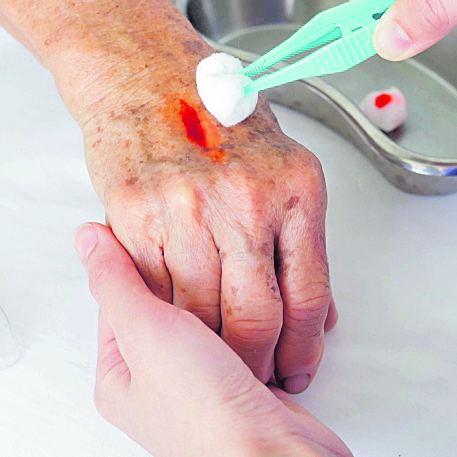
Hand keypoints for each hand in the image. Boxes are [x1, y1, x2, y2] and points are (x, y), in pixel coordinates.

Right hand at [67, 28, 335, 392]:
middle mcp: (246, 200)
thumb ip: (299, 241)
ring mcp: (188, 209)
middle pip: (258, 318)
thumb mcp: (282, 167)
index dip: (305, 348)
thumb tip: (319, 314)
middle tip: (259, 379)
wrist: (146, 77)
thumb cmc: (216, 119)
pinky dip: (166, 321)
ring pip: (204, 315)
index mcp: (295, 189)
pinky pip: (156, 292)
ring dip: (212, 353)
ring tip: (219, 366)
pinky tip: (176, 331)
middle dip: (260, 365)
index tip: (299, 369)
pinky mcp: (137, 217)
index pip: (308, 294)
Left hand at [74, 223, 356, 456]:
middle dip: (189, 275)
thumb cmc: (208, 417)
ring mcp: (203, 385)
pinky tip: (263, 301)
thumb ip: (118, 279)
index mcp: (119, 376)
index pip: (118, 298)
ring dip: (226, 296)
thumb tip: (87, 239)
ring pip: (210, 317)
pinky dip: (255, 317)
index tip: (161, 224)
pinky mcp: (245, 384)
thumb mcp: (147, 331)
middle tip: (203, 239)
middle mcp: (158, 384)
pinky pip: (245, 334)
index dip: (139, 258)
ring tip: (238, 270)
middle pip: (165, 306)